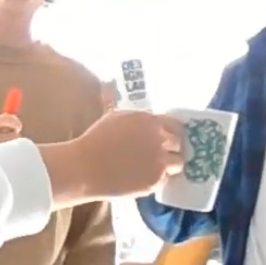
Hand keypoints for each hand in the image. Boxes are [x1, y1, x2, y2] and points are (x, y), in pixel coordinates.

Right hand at [40, 110, 183, 206]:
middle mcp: (160, 139)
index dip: (171, 132)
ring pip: (178, 163)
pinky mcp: (156, 179)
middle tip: (161, 154)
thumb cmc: (95, 140)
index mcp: (150, 120)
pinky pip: (166, 179)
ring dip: (169, 165)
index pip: (175, 124)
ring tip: (156, 168)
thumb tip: (108, 85)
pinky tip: (145, 177)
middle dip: (171, 149)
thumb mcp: (110, 115)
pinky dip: (158, 179)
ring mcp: (160, 160)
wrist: (86, 167)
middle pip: (179, 143)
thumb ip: (117, 101)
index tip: (166, 138)